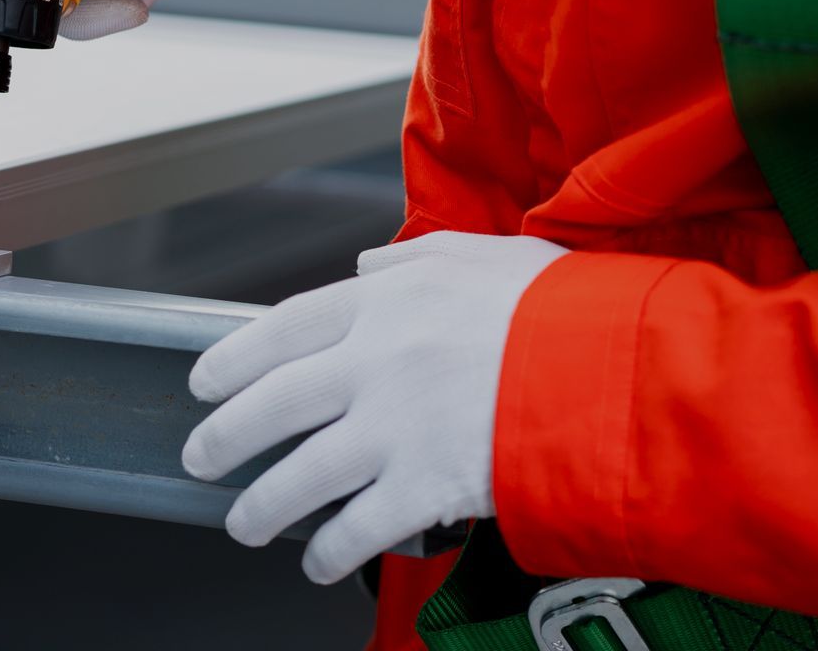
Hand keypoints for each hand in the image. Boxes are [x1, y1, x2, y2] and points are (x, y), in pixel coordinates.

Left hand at [182, 230, 566, 582]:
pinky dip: (328, 551)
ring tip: (241, 524)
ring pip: (300, 475)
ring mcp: (396, 429)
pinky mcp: (425, 487)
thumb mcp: (482, 255)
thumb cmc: (559, 309)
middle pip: (273, 404)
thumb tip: (364, 270)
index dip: (233, 358)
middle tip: (200, 457)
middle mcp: (376, 363)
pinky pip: (357, 529)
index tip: (204, 381)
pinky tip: (317, 562)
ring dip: (260, 506)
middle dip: (225, 435)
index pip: (282, 327)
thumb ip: (412, 262)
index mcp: (385, 303)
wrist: (617, 368)